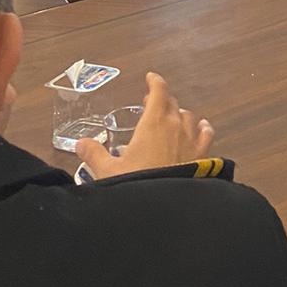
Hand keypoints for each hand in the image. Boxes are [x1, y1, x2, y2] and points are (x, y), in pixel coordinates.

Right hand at [75, 72, 213, 179]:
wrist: (163, 209)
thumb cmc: (135, 184)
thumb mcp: (107, 171)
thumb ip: (94, 154)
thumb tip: (80, 143)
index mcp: (154, 122)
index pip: (159, 92)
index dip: (155, 82)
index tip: (150, 78)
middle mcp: (175, 125)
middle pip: (172, 103)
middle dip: (161, 100)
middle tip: (150, 104)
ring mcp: (192, 139)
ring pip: (188, 117)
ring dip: (179, 114)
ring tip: (171, 118)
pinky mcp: (203, 155)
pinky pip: (206, 133)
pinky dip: (201, 128)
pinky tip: (201, 129)